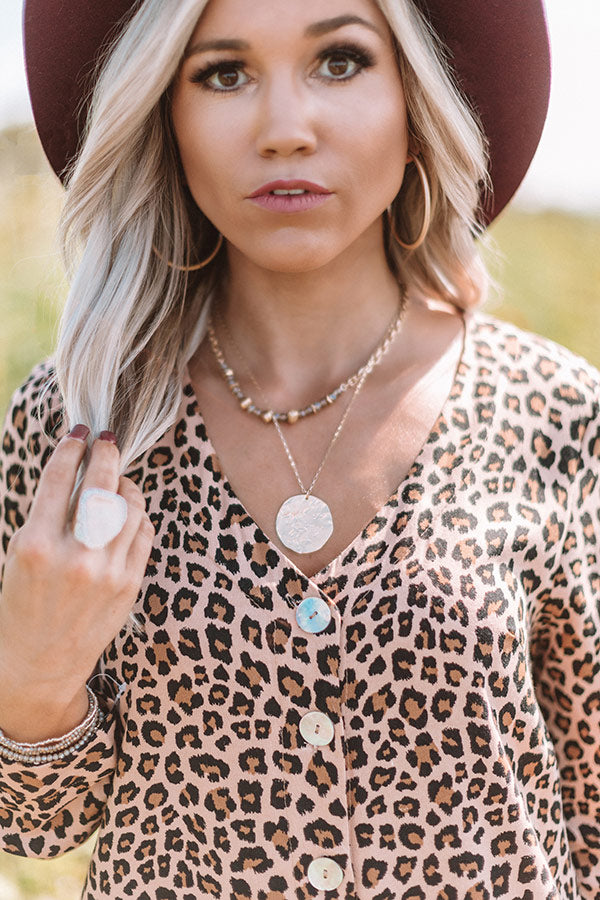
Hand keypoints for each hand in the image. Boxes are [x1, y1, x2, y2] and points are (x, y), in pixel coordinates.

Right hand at [0, 428, 153, 699]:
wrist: (37, 664)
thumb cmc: (22, 604)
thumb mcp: (22, 556)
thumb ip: (49, 516)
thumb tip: (80, 470)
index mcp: (35, 546)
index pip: (58, 479)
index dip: (71, 448)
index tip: (79, 434)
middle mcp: (73, 557)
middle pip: (100, 485)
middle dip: (106, 454)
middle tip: (107, 440)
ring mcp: (106, 572)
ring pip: (129, 507)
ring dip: (126, 485)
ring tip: (118, 479)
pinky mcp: (129, 585)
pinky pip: (143, 534)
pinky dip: (138, 515)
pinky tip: (129, 510)